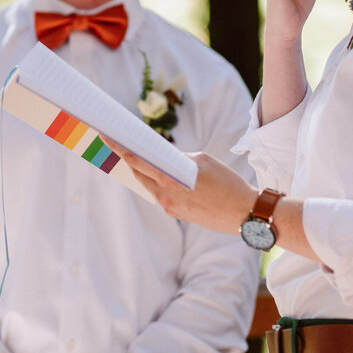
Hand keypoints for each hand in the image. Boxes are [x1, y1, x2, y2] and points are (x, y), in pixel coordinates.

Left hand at [113, 142, 254, 235]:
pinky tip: (158, 173)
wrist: (245, 213)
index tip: (107, 138)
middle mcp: (165, 196)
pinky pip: (161, 195)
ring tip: (137, 155)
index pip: (137, 161)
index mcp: (170, 180)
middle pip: (139, 174)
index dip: (120, 148)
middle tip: (118, 143)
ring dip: (144, 171)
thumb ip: (178, 158)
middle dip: (129, 158)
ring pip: (149, 185)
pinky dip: (157, 182)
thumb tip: (164, 158)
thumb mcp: (203, 161)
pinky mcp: (177, 215)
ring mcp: (170, 208)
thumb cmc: (228, 183)